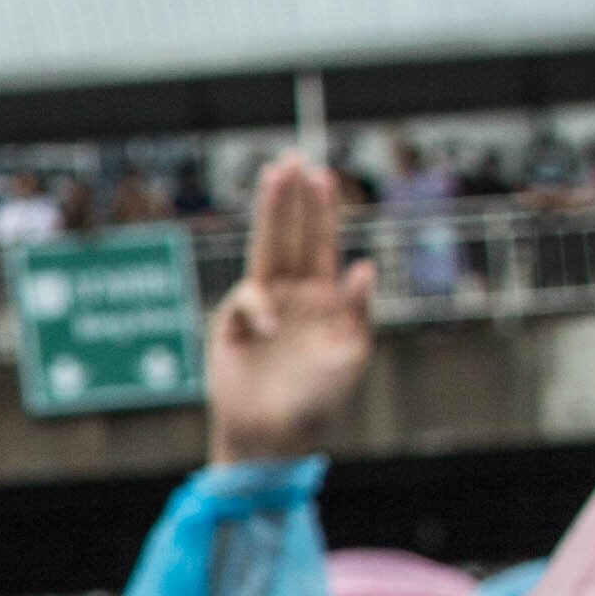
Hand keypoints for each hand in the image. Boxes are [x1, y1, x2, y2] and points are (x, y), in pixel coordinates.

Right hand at [205, 153, 372, 463]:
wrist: (277, 437)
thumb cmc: (321, 401)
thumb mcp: (354, 355)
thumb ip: (359, 310)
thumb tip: (363, 266)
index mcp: (323, 299)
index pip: (322, 244)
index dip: (322, 211)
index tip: (323, 176)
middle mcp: (291, 295)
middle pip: (291, 235)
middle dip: (293, 198)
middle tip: (293, 158)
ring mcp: (260, 308)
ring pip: (265, 249)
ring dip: (270, 212)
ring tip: (273, 176)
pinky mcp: (231, 325)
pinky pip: (244, 300)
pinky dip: (256, 307)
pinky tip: (267, 329)